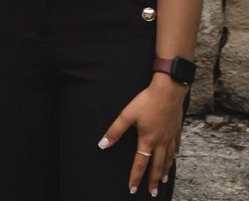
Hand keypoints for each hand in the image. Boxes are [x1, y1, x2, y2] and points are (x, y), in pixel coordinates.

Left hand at [101, 73, 185, 196]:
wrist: (169, 91)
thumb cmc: (147, 101)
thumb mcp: (127, 115)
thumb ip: (115, 131)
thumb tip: (103, 144)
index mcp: (148, 140)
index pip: (140, 163)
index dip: (135, 177)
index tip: (132, 189)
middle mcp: (161, 142)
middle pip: (157, 166)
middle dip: (153, 180)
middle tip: (152, 192)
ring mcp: (171, 137)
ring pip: (169, 159)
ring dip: (165, 171)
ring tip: (163, 180)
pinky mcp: (177, 130)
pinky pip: (176, 148)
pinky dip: (174, 157)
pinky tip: (173, 159)